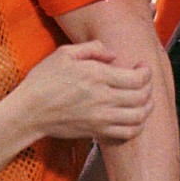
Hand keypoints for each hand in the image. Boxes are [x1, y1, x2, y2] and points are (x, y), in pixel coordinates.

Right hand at [22, 40, 152, 141]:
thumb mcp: (64, 53)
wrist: (31, 109)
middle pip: (141, 96)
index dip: (145, 72)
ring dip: (147, 107)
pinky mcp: (98, 131)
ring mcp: (102, 117)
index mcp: (96, 75)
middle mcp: (103, 97)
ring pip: (139, 116)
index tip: (142, 67)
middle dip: (149, 88)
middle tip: (145, 81)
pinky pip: (128, 132)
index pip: (136, 77)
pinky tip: (133, 117)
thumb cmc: (44, 79)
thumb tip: (113, 54)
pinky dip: (137, 125)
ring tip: (145, 99)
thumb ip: (92, 48)